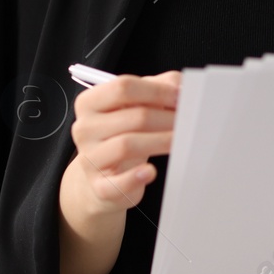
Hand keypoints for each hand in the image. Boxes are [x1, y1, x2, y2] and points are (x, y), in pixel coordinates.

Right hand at [66, 70, 179, 215]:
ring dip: (161, 141)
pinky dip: (136, 177)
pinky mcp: (100, 186)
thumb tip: (180, 87)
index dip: (157, 91)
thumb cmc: (122, 133)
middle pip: (133, 116)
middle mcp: (85, 128)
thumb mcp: (135, 106)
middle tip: (188, 121)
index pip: (123, 87)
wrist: (104, 173)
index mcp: (90, 102)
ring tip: (180, 141)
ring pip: (127, 145)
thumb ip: (157, 88)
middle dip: (167, 118)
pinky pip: (118, 182)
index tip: (180, 98)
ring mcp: (90, 158)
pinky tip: (151, 171)